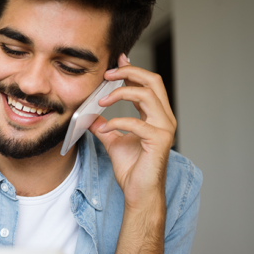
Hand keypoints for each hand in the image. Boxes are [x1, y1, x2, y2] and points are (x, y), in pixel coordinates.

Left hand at [89, 54, 176, 208]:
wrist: (138, 193)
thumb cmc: (132, 168)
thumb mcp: (112, 141)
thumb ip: (104, 125)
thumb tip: (88, 115)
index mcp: (156, 115)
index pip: (148, 83)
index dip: (132, 69)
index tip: (116, 60)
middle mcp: (164, 118)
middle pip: (153, 81)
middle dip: (129, 72)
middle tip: (107, 74)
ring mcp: (165, 129)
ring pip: (147, 96)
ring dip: (122, 93)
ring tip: (101, 100)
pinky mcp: (159, 141)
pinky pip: (137, 123)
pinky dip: (117, 122)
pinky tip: (104, 128)